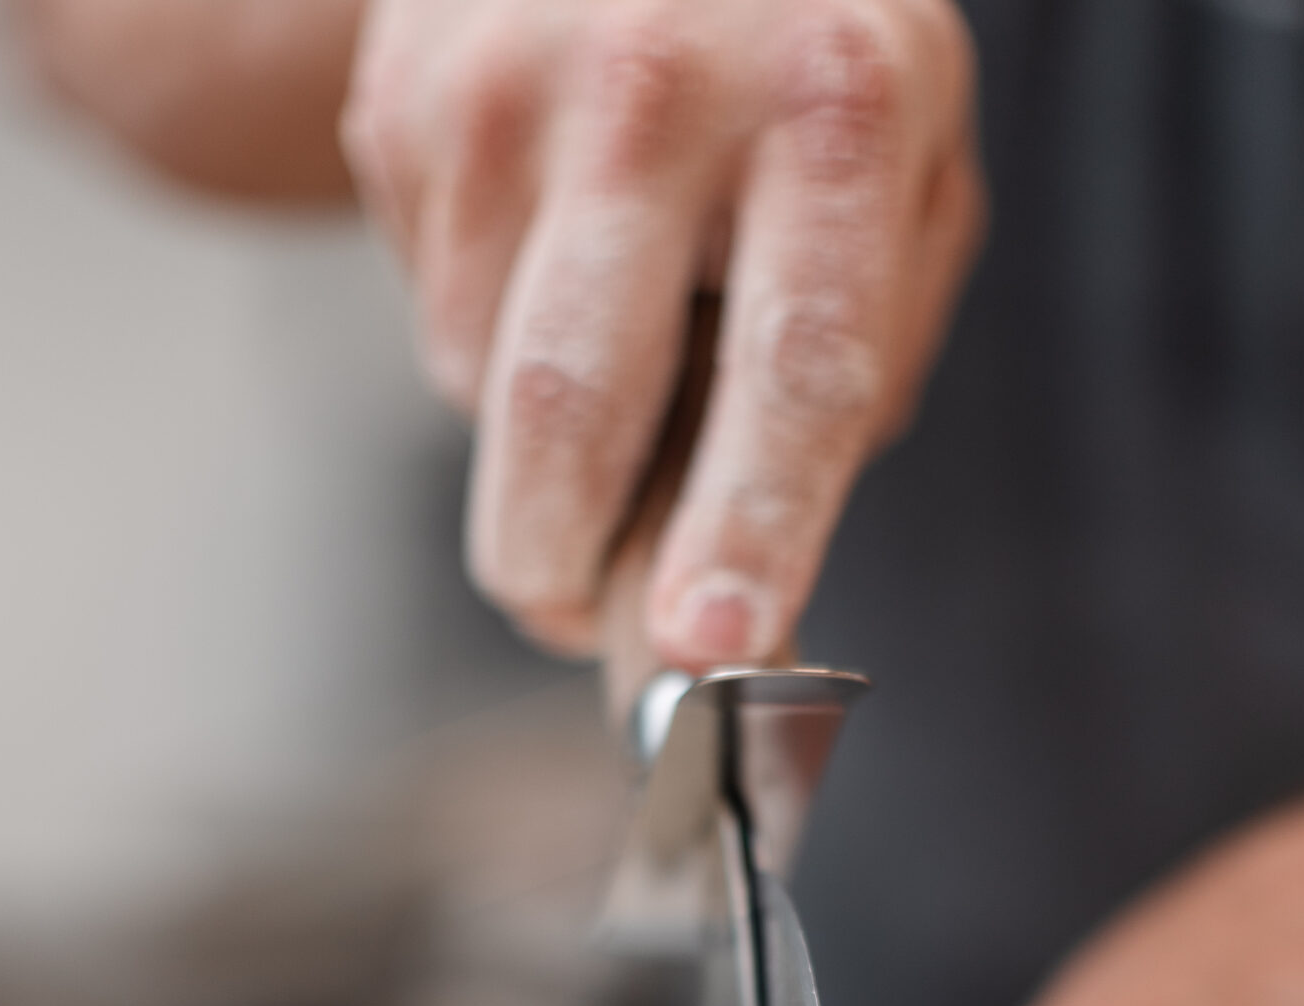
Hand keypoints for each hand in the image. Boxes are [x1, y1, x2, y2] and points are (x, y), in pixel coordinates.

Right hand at [342, 0, 982, 664]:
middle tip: (569, 619)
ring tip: (610, 335)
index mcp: (832, 104)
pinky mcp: (399, 102)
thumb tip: (746, 572)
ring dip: (537, 437)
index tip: (705, 645)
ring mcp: (500, 84)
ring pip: (481, 383)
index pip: (791, 365)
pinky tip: (547, 245)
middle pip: (573, 401)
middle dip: (557, 561)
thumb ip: (862, 360)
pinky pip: (436, 316)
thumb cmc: (802, 63)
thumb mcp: (904, 171)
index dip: (748, 523)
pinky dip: (488, 337)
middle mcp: (657, 83)